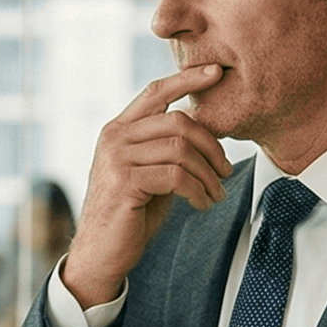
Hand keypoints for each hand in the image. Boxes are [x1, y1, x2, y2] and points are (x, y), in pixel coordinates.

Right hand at [62, 63, 233, 306]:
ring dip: (208, 175)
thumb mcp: (148, 173)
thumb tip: (204, 131)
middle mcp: (114, 137)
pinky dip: (198, 191)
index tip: (215, 72)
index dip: (187, 79)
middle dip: (211, 146)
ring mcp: (117, 158)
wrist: (100, 254)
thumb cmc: (129, 214)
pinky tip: (202, 204)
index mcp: (119, 129)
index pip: (156, 92)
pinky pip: (177, 176)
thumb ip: (165, 149)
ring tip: (215, 194)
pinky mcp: (125, 181)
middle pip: (178, 121)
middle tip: (225, 171)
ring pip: (181, 150)